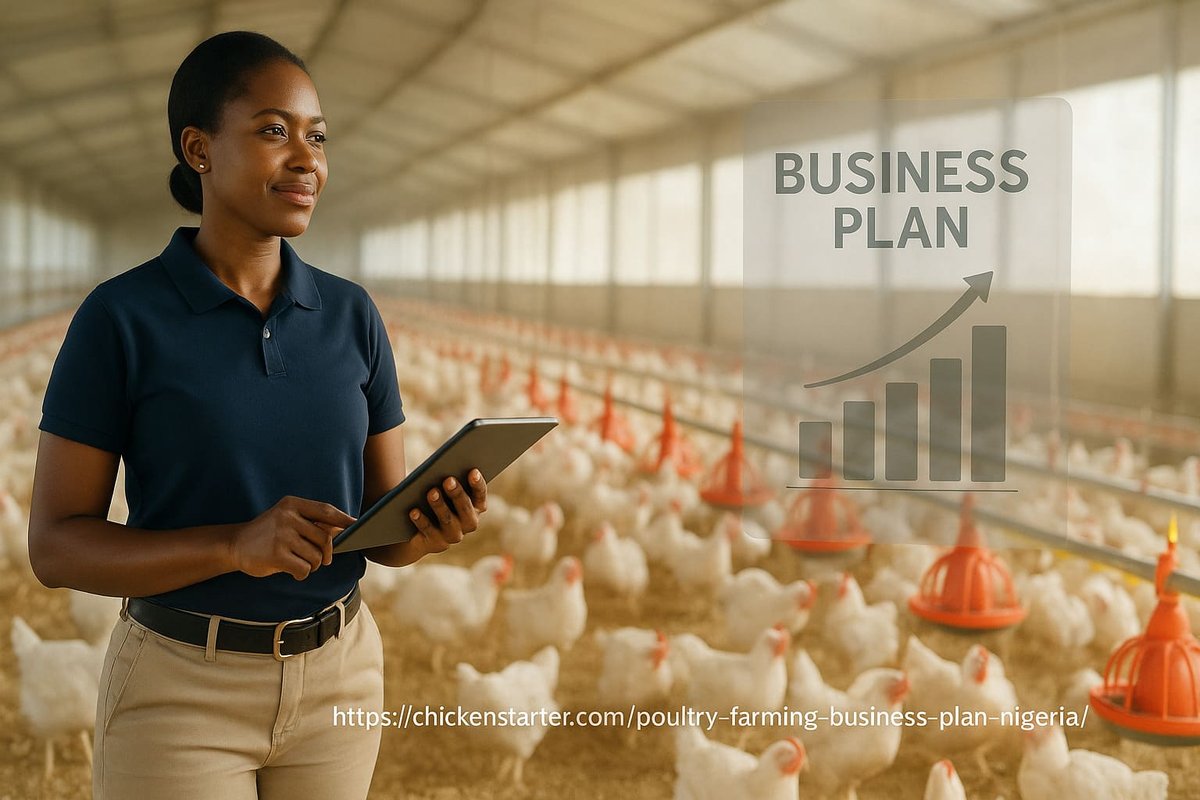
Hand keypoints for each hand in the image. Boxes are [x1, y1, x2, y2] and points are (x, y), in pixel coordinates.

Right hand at [229, 496, 355, 579]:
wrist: (235, 544)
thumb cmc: (269, 533)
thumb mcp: (288, 519)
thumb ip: (313, 523)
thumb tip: (344, 531)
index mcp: (292, 504)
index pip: (326, 511)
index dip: (344, 520)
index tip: (357, 527)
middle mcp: (287, 516)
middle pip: (325, 539)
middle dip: (325, 554)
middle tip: (321, 559)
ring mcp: (281, 535)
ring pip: (316, 557)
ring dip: (312, 565)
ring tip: (298, 561)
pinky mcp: (276, 555)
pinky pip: (304, 569)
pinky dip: (301, 574)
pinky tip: (291, 569)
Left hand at [408, 469, 487, 554]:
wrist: (418, 532)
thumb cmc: (435, 501)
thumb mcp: (444, 491)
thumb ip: (450, 481)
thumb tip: (444, 465)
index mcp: (476, 506)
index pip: (480, 495)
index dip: (477, 484)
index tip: (473, 471)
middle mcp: (469, 523)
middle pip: (465, 508)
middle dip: (457, 493)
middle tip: (448, 480)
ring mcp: (454, 535)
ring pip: (447, 519)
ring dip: (439, 505)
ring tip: (431, 492)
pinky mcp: (437, 544)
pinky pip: (429, 531)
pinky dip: (421, 520)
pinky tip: (414, 511)